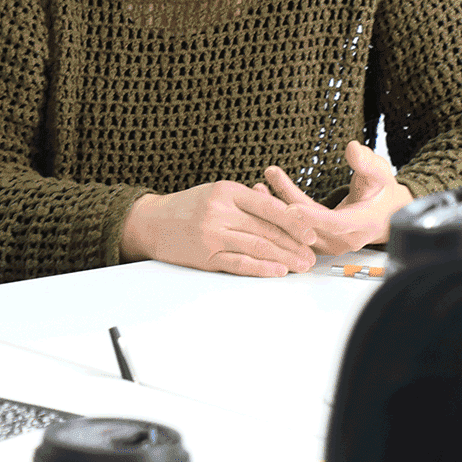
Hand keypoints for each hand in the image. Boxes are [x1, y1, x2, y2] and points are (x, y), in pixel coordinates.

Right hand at [120, 180, 318, 277]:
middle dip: (294, 244)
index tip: (311, 233)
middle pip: (266, 229)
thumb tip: (285, 215)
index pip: (269, 207)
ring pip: (256, 246)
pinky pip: (238, 262)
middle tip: (311, 255)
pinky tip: (277, 271)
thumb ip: (247, 201)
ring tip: (301, 265)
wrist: (149, 222)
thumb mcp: (216, 193)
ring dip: (283, 258)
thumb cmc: (186, 207)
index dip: (294, 221)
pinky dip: (260, 268)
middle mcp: (220, 211)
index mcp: (227, 191)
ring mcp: (211, 234)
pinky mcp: (205, 256)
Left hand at [262, 140, 414, 254]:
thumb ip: (366, 162)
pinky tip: (265, 196)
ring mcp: (329, 245)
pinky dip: (279, 216)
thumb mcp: (379, 173)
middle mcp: (343, 240)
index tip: (290, 207)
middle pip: (308, 225)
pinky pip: (294, 232)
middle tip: (268, 178)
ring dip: (276, 209)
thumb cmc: (381, 192)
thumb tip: (353, 149)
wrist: (383, 214)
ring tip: (258, 186)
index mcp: (360, 225)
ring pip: (297, 231)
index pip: (334, 224)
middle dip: (285, 202)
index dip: (311, 217)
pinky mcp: (318, 244)